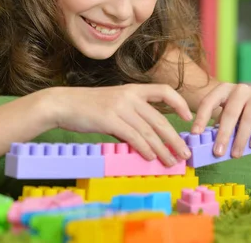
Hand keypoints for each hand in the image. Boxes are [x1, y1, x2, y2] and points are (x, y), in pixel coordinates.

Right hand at [51, 84, 192, 165]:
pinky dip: (144, 149)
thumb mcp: (114, 104)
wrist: (62, 103)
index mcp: (133, 89)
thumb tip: (146, 141)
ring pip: (148, 131)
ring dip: (162, 149)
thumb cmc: (88, 106)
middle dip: (174, 138)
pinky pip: (133, 136)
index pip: (164, 90)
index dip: (179, 102)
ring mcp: (120, 107)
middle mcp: (129, 96)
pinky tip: (151, 157)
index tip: (187, 116)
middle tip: (185, 153)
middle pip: (159, 119)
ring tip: (171, 160)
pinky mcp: (109, 120)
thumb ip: (131, 117)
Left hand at [192, 83, 250, 157]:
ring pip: (248, 118)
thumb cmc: (242, 111)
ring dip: (241, 139)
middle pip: (230, 112)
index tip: (195, 134)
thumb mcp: (228, 113)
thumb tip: (204, 142)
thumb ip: (218, 124)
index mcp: (224, 89)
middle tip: (218, 152)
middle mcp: (240, 89)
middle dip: (223, 134)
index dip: (201, 117)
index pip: (209, 101)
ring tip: (235, 155)